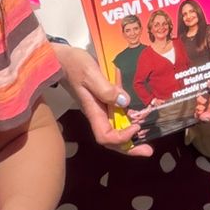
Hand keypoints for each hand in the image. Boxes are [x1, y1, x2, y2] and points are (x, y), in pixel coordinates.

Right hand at [53, 36, 152, 156]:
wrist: (61, 59)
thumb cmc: (73, 65)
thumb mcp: (90, 73)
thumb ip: (105, 88)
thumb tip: (124, 102)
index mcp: (92, 111)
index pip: (105, 135)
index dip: (121, 138)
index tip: (136, 127)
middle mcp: (97, 114)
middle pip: (111, 139)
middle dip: (129, 147)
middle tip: (148, 150)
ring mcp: (100, 109)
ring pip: (114, 131)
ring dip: (130, 139)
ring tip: (147, 141)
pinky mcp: (103, 101)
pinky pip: (116, 118)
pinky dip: (127, 124)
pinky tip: (139, 121)